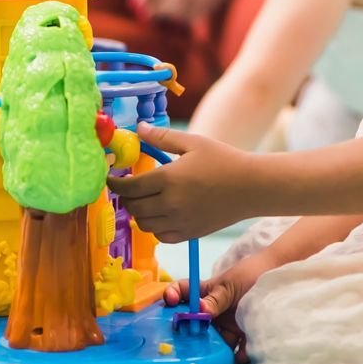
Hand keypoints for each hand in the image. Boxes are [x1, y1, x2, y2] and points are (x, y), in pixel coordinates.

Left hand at [110, 124, 258, 241]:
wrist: (251, 187)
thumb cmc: (224, 160)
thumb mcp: (193, 142)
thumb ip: (162, 137)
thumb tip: (138, 128)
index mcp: (169, 179)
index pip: (129, 187)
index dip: (115, 184)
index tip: (111, 179)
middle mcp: (171, 204)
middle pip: (133, 207)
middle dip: (126, 197)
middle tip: (129, 187)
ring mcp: (180, 222)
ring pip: (144, 224)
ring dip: (139, 212)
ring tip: (145, 199)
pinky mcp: (189, 234)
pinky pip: (161, 236)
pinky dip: (155, 227)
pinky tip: (161, 213)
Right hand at [163, 247, 280, 362]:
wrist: (283, 279)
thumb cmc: (254, 274)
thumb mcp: (232, 284)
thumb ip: (216, 299)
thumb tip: (200, 311)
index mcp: (207, 293)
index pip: (184, 292)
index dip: (172, 295)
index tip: (169, 301)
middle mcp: (214, 311)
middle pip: (196, 325)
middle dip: (192, 335)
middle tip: (192, 342)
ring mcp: (229, 324)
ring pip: (216, 341)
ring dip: (215, 349)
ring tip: (216, 355)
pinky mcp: (244, 335)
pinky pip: (237, 351)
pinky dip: (238, 356)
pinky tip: (241, 356)